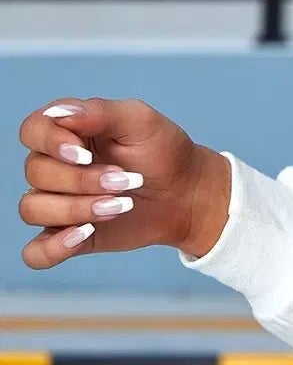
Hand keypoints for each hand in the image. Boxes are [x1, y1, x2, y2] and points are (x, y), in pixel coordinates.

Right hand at [16, 95, 229, 267]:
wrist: (188, 194)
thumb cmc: (164, 152)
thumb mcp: (141, 121)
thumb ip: (100, 112)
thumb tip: (59, 113)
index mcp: (69, 132)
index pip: (32, 131)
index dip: (51, 143)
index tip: (85, 155)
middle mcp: (56, 166)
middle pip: (36, 172)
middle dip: (82, 180)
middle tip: (125, 181)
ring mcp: (58, 203)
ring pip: (32, 209)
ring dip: (75, 209)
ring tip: (119, 206)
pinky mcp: (67, 236)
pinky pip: (36, 252)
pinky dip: (52, 247)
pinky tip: (83, 234)